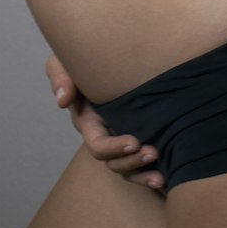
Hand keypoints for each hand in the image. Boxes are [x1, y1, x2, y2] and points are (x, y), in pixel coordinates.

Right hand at [44, 53, 165, 193]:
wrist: (110, 50)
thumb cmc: (83, 57)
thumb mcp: (64, 63)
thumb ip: (60, 77)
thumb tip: (63, 100)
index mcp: (89, 122)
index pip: (98, 144)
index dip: (114, 148)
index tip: (134, 141)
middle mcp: (105, 134)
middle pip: (115, 162)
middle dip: (132, 161)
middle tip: (154, 152)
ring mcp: (121, 137)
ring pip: (128, 167)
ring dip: (143, 171)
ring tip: (161, 172)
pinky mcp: (139, 134)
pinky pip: (141, 164)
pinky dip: (151, 173)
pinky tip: (166, 176)